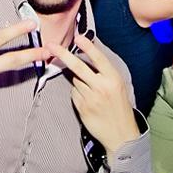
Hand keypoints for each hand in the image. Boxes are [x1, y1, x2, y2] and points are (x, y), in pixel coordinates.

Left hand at [47, 34, 139, 160]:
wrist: (121, 135)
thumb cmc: (119, 107)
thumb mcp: (118, 86)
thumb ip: (104, 73)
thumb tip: (86, 57)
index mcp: (113, 79)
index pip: (98, 58)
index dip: (87, 47)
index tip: (77, 37)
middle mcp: (102, 86)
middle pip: (78, 67)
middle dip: (63, 54)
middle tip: (51, 45)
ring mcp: (90, 98)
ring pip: (75, 80)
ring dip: (78, 81)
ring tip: (92, 91)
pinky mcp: (81, 107)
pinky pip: (74, 93)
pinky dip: (77, 94)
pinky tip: (88, 101)